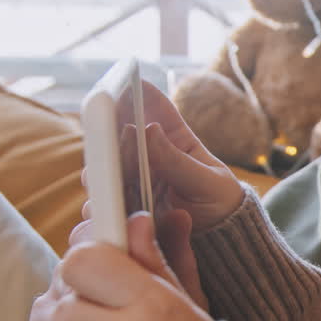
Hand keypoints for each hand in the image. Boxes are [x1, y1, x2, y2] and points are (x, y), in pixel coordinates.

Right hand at [108, 80, 245, 231]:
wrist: (219, 239)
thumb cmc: (220, 202)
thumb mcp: (207, 181)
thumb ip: (177, 160)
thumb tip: (147, 129)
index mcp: (174, 137)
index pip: (154, 105)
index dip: (137, 90)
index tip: (123, 82)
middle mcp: (147, 152)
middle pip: (118, 131)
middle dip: (109, 131)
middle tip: (111, 137)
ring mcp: (133, 176)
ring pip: (104, 163)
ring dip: (101, 167)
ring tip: (109, 175)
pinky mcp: (124, 202)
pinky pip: (104, 196)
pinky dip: (101, 198)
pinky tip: (106, 203)